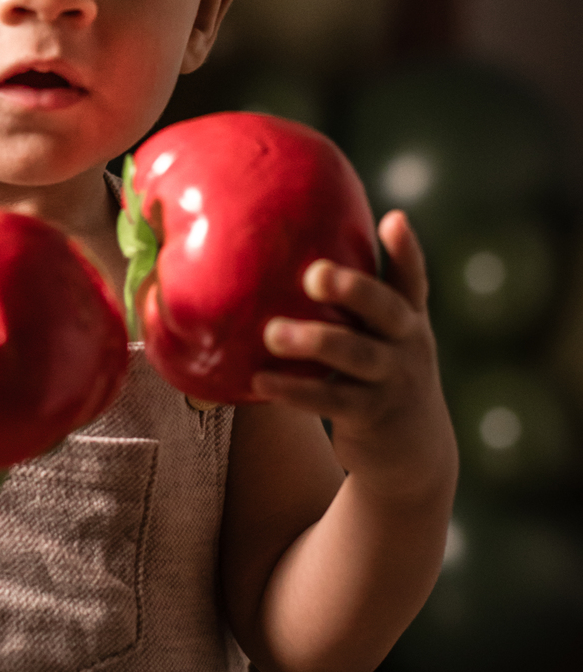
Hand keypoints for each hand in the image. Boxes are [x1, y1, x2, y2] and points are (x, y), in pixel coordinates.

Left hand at [250, 210, 456, 504]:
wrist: (412, 451)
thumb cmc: (375, 376)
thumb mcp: (380, 338)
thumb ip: (351, 306)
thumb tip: (285, 262)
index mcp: (406, 317)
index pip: (411, 278)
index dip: (405, 250)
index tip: (393, 219)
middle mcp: (407, 343)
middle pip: (386, 309)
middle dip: (353, 289)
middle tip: (314, 274)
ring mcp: (393, 380)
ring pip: (356, 355)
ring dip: (314, 341)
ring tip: (272, 333)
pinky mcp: (370, 415)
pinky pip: (330, 399)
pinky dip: (295, 391)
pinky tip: (260, 380)